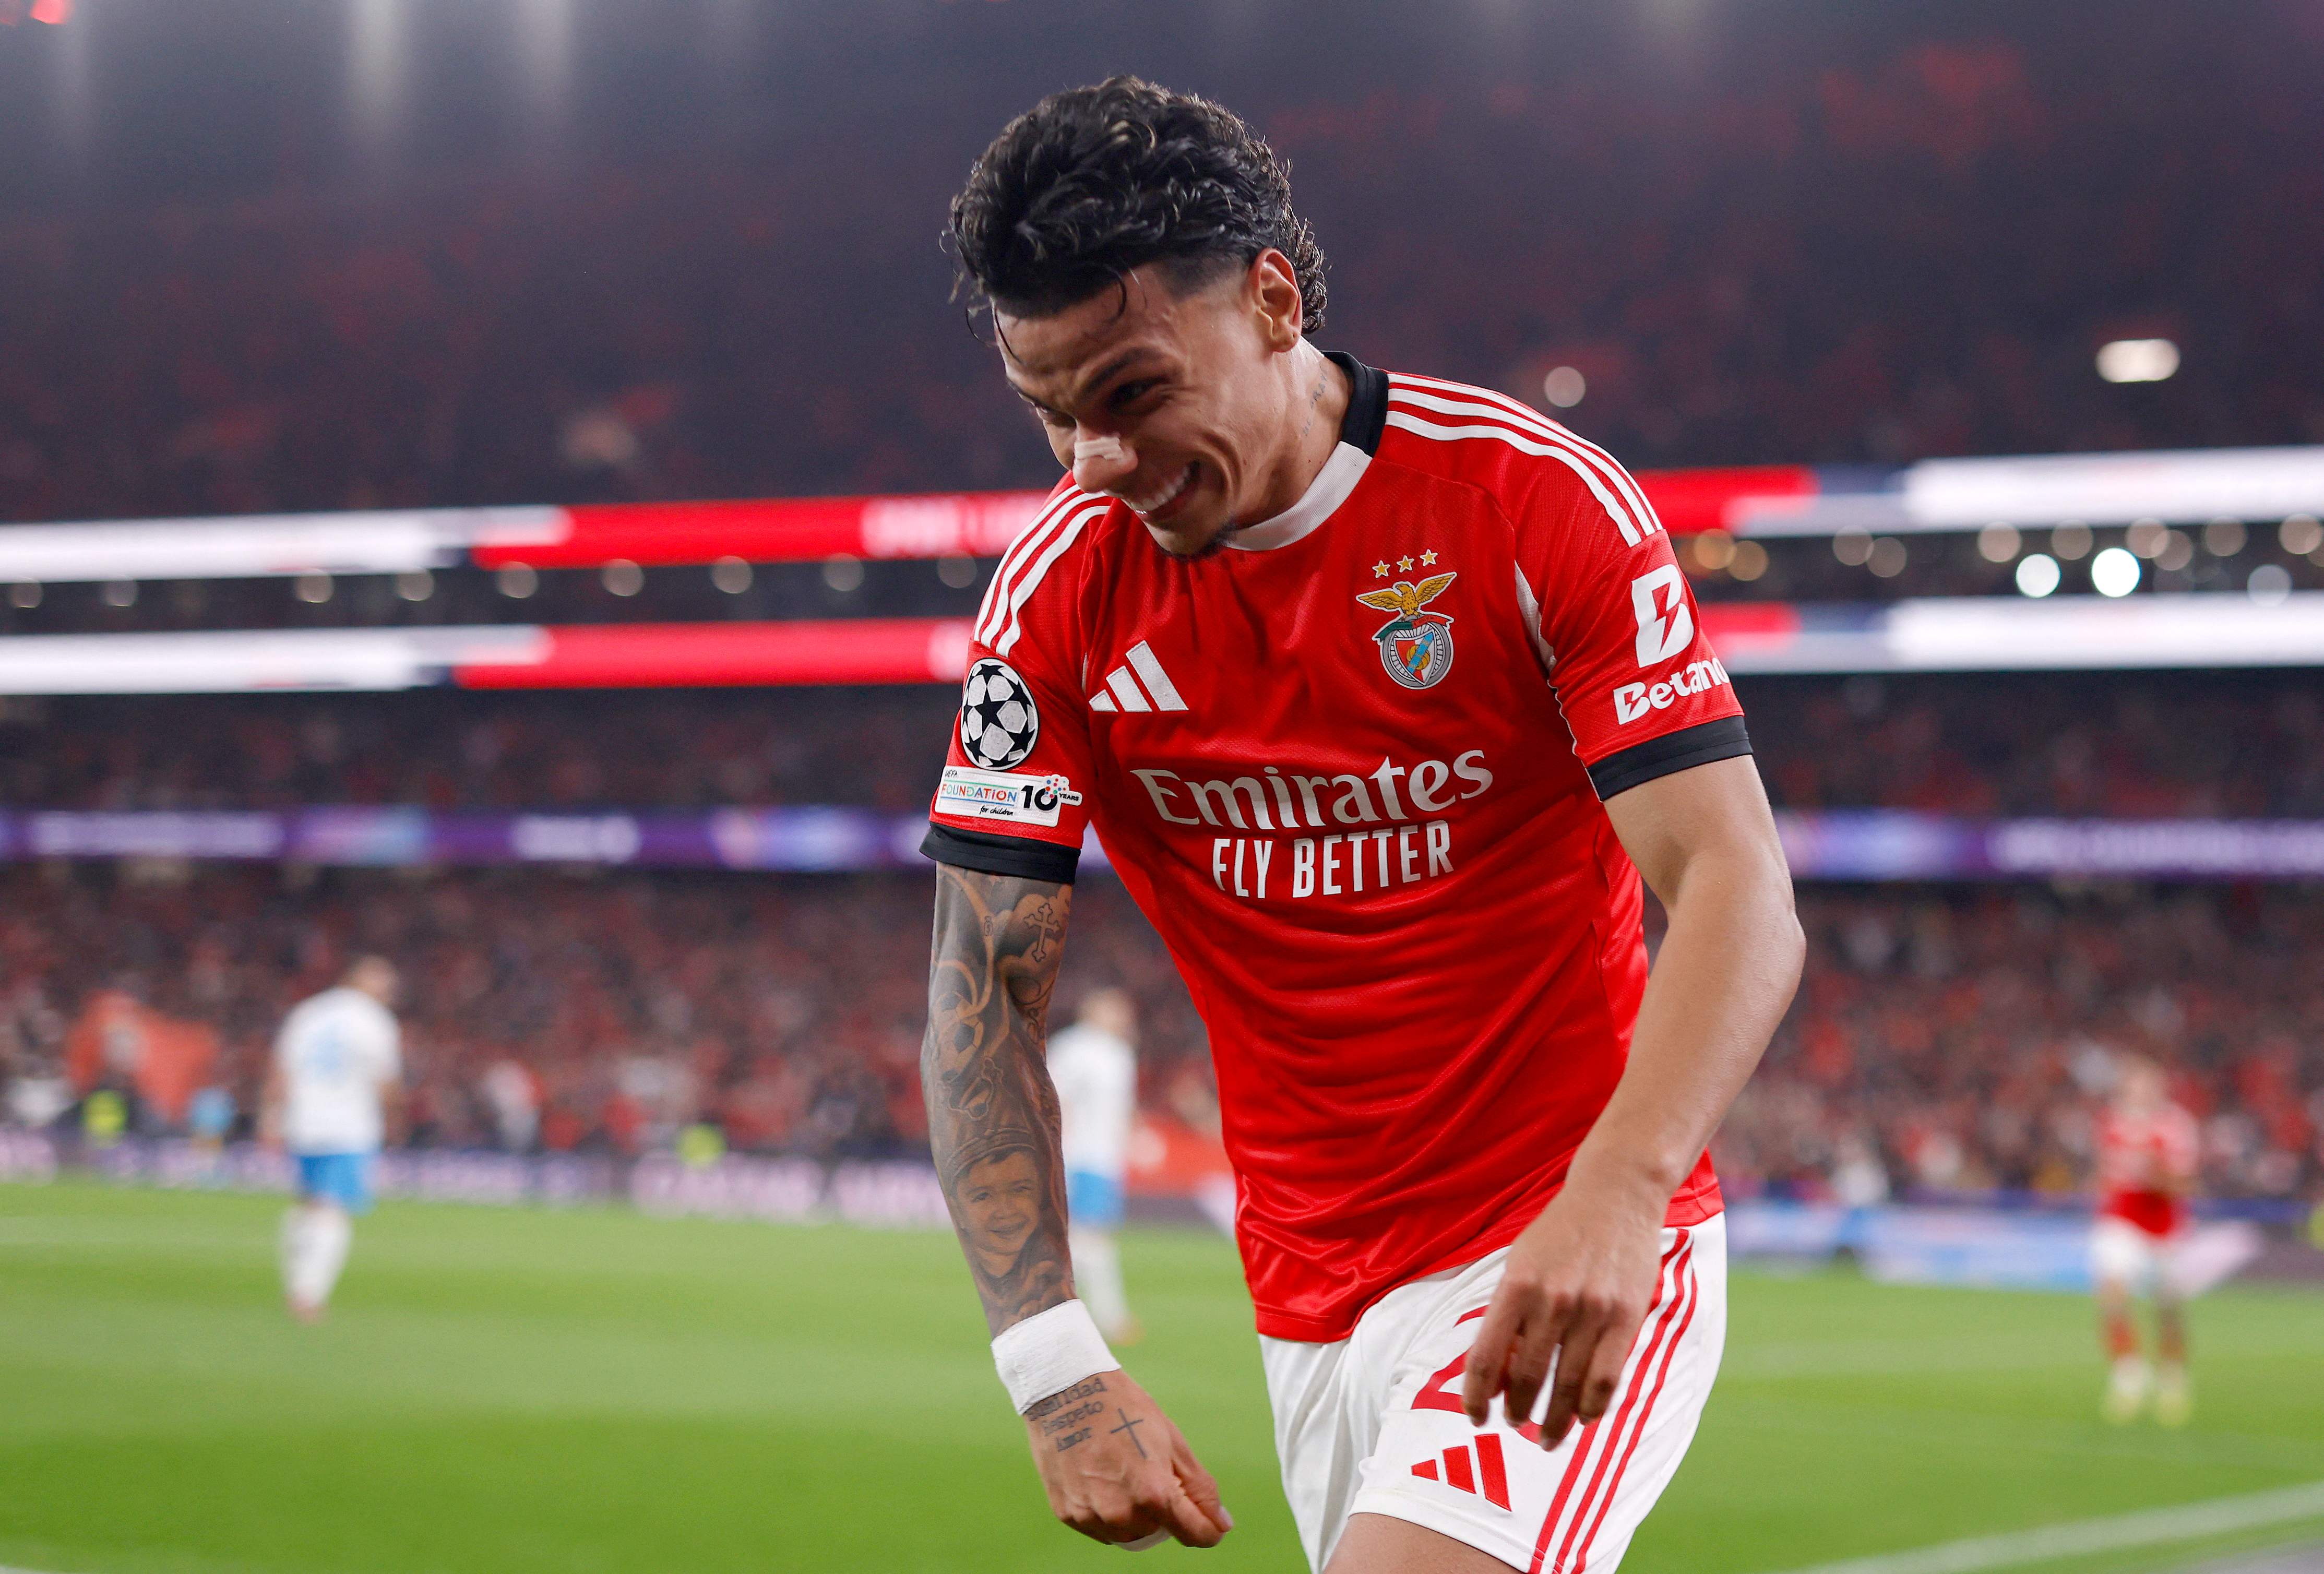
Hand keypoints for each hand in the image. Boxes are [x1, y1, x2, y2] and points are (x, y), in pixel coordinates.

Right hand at [1023, 1369, 1231, 1547]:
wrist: (1066, 1391)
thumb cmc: (1124, 1409)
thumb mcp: (1172, 1441)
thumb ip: (1199, 1488)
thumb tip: (1222, 1525)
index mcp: (1154, 1492)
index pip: (1193, 1534)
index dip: (1208, 1531)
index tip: (1211, 1526)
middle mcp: (1122, 1511)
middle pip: (1157, 1532)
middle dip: (1161, 1510)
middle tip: (1147, 1471)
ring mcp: (1091, 1514)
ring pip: (1128, 1533)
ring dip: (1133, 1514)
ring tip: (1121, 1472)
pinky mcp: (1067, 1514)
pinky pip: (1100, 1528)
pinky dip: (1107, 1512)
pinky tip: (1100, 1478)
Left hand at [1460, 1173, 1665, 1448]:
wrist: (1615, 1195)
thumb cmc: (1559, 1233)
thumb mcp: (1519, 1263)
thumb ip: (1507, 1315)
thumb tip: (1497, 1375)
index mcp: (1516, 1287)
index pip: (1487, 1358)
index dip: (1477, 1397)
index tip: (1475, 1417)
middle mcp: (1552, 1301)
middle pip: (1528, 1379)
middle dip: (1517, 1412)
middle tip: (1514, 1425)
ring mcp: (1592, 1311)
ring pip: (1569, 1387)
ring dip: (1555, 1421)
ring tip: (1546, 1437)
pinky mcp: (1627, 1317)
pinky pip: (1607, 1378)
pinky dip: (1592, 1407)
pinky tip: (1583, 1417)